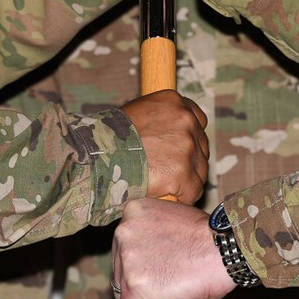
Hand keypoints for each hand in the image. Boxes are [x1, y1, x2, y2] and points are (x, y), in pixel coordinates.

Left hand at [111, 197, 238, 298]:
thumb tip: (149, 251)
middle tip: (164, 280)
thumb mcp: (173, 220)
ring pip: (122, 289)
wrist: (223, 250)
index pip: (124, 243)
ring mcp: (127, 260)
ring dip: (142, 295)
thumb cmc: (208, 237)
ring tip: (169, 290)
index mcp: (133, 211)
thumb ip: (154, 232)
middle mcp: (123, 233)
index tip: (153, 266)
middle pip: (119, 266)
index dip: (139, 259)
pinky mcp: (134, 286)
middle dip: (138, 277)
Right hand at [120, 89, 208, 204]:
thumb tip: (167, 136)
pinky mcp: (183, 173)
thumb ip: (160, 120)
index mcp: (174, 102)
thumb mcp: (136, 114)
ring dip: (187, 179)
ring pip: (200, 169)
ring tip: (166, 185)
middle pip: (201, 146)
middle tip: (170, 171)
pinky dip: (182, 196)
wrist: (97, 156)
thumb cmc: (109, 137)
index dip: (190, 136)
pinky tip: (167, 196)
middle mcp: (185, 120)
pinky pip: (193, 190)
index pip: (197, 119)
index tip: (181, 148)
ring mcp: (186, 147)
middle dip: (189, 159)